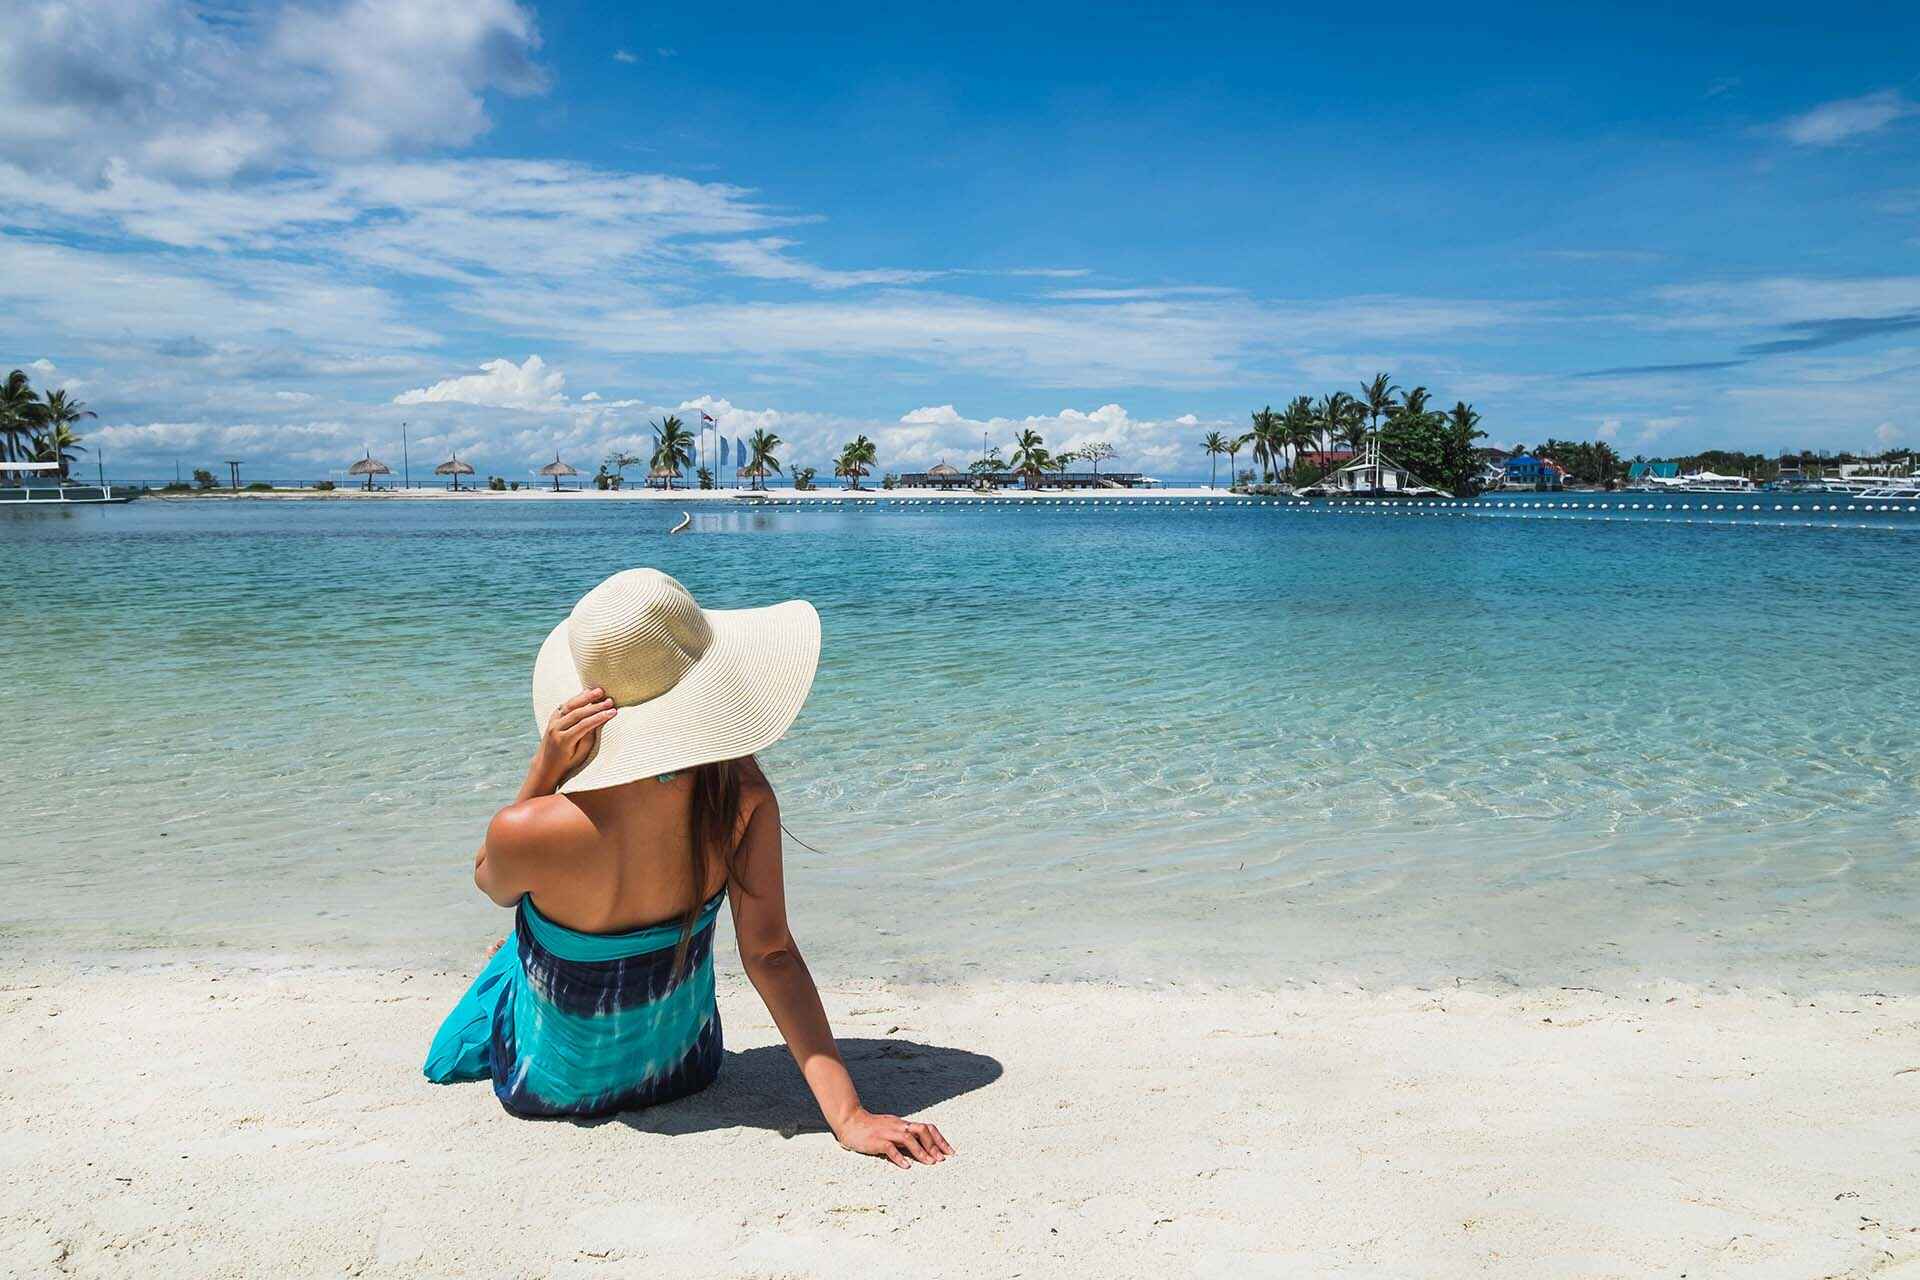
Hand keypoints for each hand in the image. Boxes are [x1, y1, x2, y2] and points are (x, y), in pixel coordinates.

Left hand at [535, 687, 615, 782]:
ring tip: (600, 691)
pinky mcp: (552, 719)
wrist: (545, 766)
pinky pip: (564, 706)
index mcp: (564, 740)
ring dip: (585, 697)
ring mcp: (552, 723)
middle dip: (596, 706)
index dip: (600, 717)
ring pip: (569, 705)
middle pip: (578, 713)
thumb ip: (588, 739)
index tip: (613, 712)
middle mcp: (555, 729)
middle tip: (610, 701)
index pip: (584, 724)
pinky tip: (586, 693)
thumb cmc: (567, 764)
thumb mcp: (580, 756)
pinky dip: (576, 698)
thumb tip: (597, 722)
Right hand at [835, 1109, 952, 1167]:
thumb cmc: (871, 1128)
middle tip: (941, 1160)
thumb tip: (921, 1149)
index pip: (927, 1128)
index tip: (950, 1152)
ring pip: (908, 1138)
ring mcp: (887, 1132)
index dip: (940, 1140)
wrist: (850, 1121)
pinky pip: (890, 1148)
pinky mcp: (876, 1140)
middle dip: (934, 1145)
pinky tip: (906, 1166)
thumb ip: (904, 1137)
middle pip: (921, 1130)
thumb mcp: (891, 1129)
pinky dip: (899, 1157)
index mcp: (903, 1124)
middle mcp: (898, 1126)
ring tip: (930, 1163)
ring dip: (921, 1151)